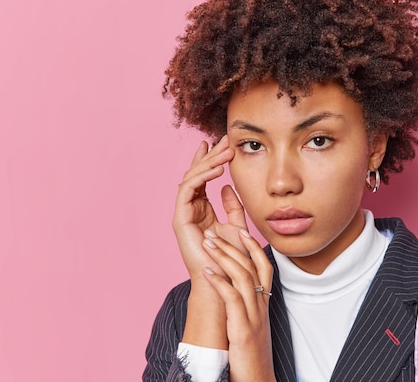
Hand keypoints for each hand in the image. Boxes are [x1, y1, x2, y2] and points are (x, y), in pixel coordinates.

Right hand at [173, 135, 246, 277]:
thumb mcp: (237, 225)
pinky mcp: (180, 219)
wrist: (226, 279)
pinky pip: (187, 191)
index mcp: (202, 208)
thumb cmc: (232, 257)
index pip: (204, 178)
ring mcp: (184, 213)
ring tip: (225, 150)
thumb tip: (229, 186)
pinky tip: (217, 169)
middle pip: (197, 174)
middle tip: (224, 138)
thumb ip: (234, 206)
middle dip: (210, 155)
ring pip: (191, 179)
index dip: (212, 159)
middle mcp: (191, 208)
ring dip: (208, 162)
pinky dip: (202, 177)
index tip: (223, 142)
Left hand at [202, 229, 275, 381]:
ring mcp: (253, 316)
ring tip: (207, 243)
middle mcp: (261, 306)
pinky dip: (220, 282)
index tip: (241, 230)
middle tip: (213, 233)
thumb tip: (234, 289)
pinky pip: (232, 299)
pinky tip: (207, 271)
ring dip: (224, 257)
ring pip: (243, 277)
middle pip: (252, 267)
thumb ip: (247, 305)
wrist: (257, 379)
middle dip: (232, 246)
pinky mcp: (242, 328)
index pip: (264, 267)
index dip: (254, 247)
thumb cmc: (251, 353)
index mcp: (264, 303)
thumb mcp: (252, 323)